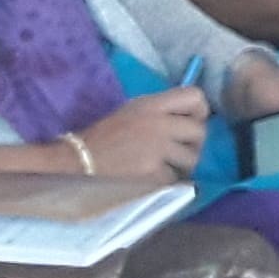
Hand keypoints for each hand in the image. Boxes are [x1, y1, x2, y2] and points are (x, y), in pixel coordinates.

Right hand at [76, 89, 208, 181]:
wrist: (78, 161)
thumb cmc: (104, 136)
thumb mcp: (132, 111)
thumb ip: (161, 111)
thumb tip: (193, 117)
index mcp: (152, 104)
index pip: (196, 96)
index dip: (199, 111)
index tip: (190, 122)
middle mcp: (158, 123)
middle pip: (200, 131)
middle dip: (193, 144)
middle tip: (177, 151)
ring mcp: (157, 149)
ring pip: (192, 158)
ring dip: (181, 165)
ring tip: (163, 166)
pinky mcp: (153, 173)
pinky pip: (174, 178)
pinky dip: (164, 180)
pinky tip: (149, 177)